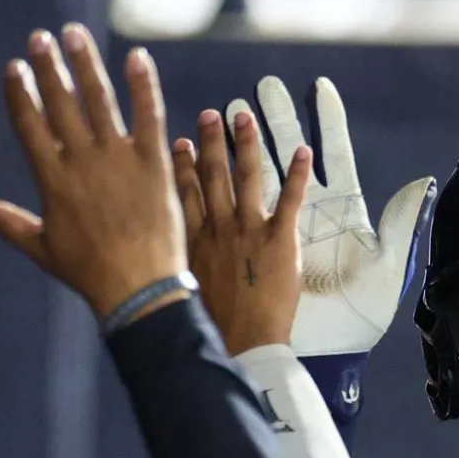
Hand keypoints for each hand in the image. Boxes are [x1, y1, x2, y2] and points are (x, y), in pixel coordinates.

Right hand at [0, 26, 187, 320]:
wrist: (140, 289)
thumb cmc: (89, 273)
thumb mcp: (42, 249)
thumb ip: (7, 223)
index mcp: (52, 181)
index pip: (29, 126)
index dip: (20, 94)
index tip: (14, 67)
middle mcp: (82, 162)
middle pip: (60, 104)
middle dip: (49, 67)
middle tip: (40, 37)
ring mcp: (119, 160)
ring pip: (99, 101)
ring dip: (85, 64)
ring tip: (74, 34)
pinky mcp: (154, 163)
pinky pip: (149, 115)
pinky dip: (143, 85)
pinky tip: (137, 57)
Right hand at [174, 105, 308, 353]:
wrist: (241, 343)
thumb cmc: (209, 327)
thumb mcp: (181, 290)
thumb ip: (175, 263)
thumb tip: (155, 256)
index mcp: (192, 240)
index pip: (183, 193)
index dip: (181, 166)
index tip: (178, 142)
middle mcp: (218, 227)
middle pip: (212, 176)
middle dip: (210, 143)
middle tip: (210, 114)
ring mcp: (249, 230)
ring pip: (247, 178)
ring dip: (245, 145)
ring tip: (243, 116)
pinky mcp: (279, 240)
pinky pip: (290, 200)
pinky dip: (297, 174)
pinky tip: (303, 150)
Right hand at [241, 75, 432, 360]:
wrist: (329, 351)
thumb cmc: (358, 317)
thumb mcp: (388, 267)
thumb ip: (402, 223)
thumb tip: (423, 185)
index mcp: (339, 209)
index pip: (334, 152)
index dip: (327, 120)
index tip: (320, 88)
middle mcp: (305, 213)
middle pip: (286, 155)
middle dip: (271, 122)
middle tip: (258, 90)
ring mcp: (273, 228)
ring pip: (254, 174)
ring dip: (241, 144)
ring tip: (228, 112)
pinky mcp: (253, 249)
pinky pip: (235, 210)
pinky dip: (221, 185)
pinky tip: (207, 156)